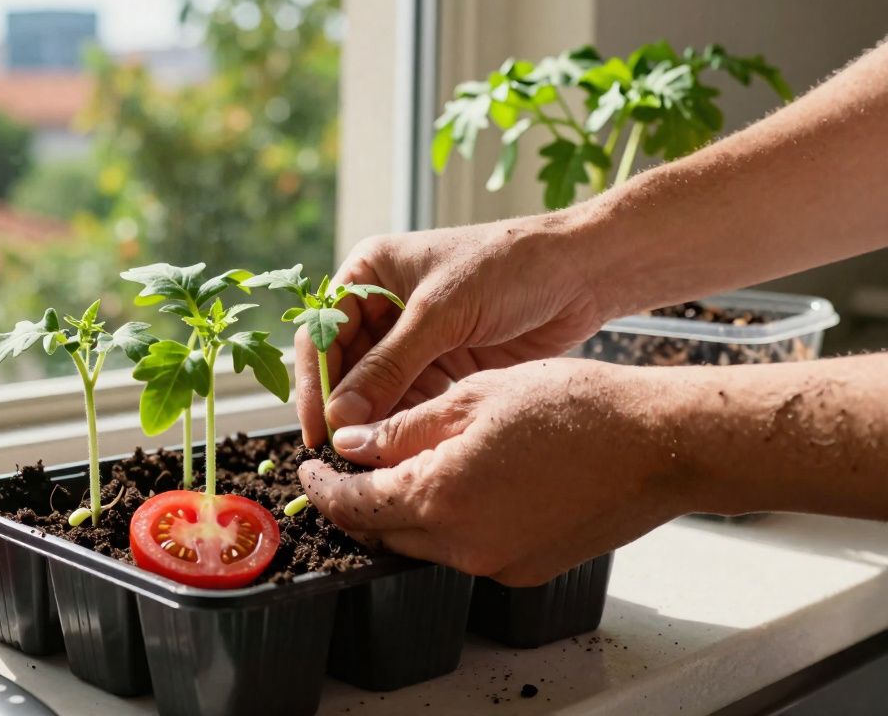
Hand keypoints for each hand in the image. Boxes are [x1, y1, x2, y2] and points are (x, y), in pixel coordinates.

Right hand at [296, 217, 606, 446]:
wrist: (581, 273)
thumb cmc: (508, 267)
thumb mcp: (441, 313)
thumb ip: (389, 366)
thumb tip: (341, 417)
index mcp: (369, 273)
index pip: (323, 333)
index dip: (316, 384)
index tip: (318, 430)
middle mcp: (383, 306)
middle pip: (345, 367)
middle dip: (344, 410)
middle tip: (341, 456)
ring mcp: (413, 338)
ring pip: (376, 391)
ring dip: (373, 423)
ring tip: (369, 461)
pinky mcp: (442, 364)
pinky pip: (410, 401)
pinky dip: (404, 425)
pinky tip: (401, 451)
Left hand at [296, 359, 691, 584]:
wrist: (658, 445)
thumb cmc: (574, 408)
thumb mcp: (472, 398)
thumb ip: (401, 428)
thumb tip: (352, 443)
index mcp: (438, 498)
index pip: (353, 505)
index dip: (323, 487)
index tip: (308, 469)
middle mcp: (462, 546)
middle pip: (383, 531)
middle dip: (356, 502)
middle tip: (344, 469)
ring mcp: (496, 564)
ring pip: (423, 542)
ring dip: (402, 509)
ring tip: (402, 465)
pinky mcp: (526, 569)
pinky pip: (466, 548)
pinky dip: (447, 520)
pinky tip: (458, 482)